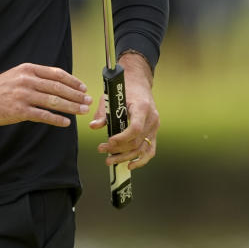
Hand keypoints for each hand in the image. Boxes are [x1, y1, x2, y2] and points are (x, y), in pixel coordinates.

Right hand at [0, 63, 91, 126]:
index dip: (72, 81)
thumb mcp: (17, 75)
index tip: (82, 87)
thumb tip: (57, 83)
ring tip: (82, 111)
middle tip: (88, 100)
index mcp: (28, 69)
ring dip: (71, 107)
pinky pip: (43, 115)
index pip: (56, 74)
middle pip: (58, 88)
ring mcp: (24, 96)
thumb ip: (35, 76)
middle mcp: (27, 80)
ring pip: (54, 101)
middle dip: (76, 95)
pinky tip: (65, 122)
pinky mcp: (20, 111)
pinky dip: (57, 120)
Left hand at [89, 52, 158, 169]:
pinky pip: (150, 150)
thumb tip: (94, 126)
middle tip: (102, 150)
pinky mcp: (154, 132)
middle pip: (137, 141)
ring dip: (125, 157)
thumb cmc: (125, 88)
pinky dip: (141, 160)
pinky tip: (129, 165)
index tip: (109, 141)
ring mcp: (155, 127)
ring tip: (110, 160)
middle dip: (118, 149)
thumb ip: (103, 113)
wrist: (138, 82)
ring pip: (143, 149)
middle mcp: (152, 119)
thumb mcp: (111, 97)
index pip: (135, 128)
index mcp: (142, 108)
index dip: (122, 138)